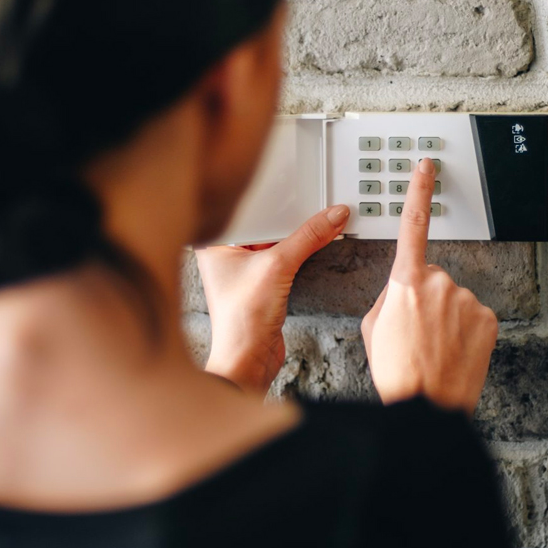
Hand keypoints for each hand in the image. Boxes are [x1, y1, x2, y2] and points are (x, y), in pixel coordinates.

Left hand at [197, 204, 349, 393]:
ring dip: (296, 236)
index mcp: (215, 243)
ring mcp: (244, 270)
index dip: (271, 197)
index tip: (296, 187)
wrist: (249, 360)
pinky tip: (314, 243)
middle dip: (288, 216)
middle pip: (264, 223)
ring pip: (275, 240)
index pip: (246, 209)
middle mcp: (226, 254)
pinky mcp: (261, 284)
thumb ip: (308, 237)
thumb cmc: (241, 321)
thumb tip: (332, 216)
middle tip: (311, 202)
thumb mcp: (278, 266)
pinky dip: (299, 251)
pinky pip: (283, 257)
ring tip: (318, 221)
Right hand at [361, 159, 498, 414]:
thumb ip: (388, 296)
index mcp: (405, 281)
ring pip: (453, 300)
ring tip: (433, 348)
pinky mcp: (488, 319)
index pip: (413, 225)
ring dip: (445, 319)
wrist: (425, 406)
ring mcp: (467, 300)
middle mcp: (439, 283)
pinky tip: (453, 352)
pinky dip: (465, 331)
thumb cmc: (396, 371)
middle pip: (431, 278)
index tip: (426, 167)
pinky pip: (473, 317)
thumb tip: (403, 291)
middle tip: (414, 333)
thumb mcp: (373, 327)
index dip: (419, 191)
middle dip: (424, 299)